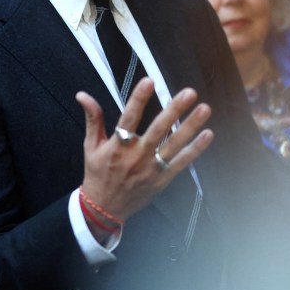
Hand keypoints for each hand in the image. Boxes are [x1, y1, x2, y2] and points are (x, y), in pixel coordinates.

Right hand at [76, 77, 212, 221]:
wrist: (104, 209)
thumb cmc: (98, 174)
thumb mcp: (91, 146)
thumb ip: (93, 118)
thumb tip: (82, 95)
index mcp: (117, 145)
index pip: (129, 117)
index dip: (138, 99)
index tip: (149, 81)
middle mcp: (136, 155)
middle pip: (158, 129)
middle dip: (174, 110)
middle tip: (189, 93)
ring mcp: (151, 168)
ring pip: (174, 144)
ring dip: (190, 126)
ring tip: (205, 109)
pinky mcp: (162, 179)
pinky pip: (182, 162)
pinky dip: (195, 149)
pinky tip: (208, 134)